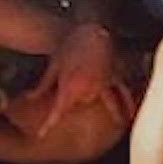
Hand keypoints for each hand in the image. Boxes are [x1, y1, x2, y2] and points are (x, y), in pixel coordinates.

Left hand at [17, 22, 119, 137]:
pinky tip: (132, 111)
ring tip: (120, 123)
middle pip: (84, 105)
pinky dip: (127, 102)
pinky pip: (122, 93)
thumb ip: (44, 85)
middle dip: (78, 104)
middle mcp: (89, 88)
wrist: (88, 29)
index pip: (59, 110)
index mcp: (71, 87)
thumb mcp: (54, 66)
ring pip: (105, 102)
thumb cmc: (69, 46)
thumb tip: (30, 97)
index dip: (49, 123)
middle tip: (72, 103)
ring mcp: (105, 83)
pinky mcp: (115, 76)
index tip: (42, 134)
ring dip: (109, 109)